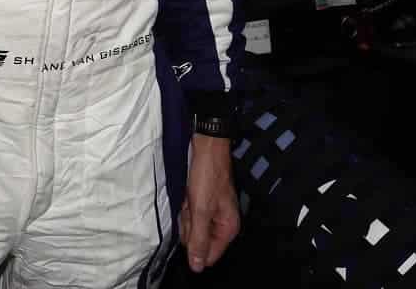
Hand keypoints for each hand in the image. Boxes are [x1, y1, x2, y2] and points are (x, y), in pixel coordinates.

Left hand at [178, 134, 240, 272]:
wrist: (207, 148)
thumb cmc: (208, 175)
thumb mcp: (200, 210)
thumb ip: (199, 240)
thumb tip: (197, 266)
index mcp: (228, 228)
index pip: (209, 255)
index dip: (195, 244)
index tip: (193, 224)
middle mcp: (223, 224)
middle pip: (199, 242)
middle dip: (190, 226)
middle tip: (192, 207)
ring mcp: (213, 214)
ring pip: (193, 228)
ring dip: (188, 215)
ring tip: (192, 197)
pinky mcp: (205, 205)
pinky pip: (191, 216)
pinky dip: (187, 207)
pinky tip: (190, 194)